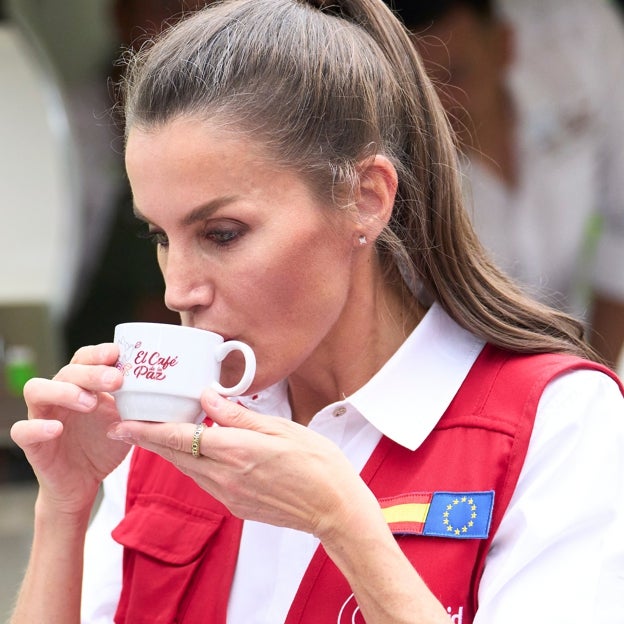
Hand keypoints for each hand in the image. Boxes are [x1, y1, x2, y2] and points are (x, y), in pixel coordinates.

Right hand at [10, 343, 129, 515]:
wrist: (85, 484)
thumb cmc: (104, 444)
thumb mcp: (125, 420)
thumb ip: (135, 402)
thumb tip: (160, 386)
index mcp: (82, 385)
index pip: (84, 358)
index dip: (98, 353)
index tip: (117, 353)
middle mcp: (59, 396)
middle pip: (67, 371)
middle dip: (91, 371)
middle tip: (115, 379)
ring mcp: (42, 417)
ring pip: (37, 390)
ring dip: (64, 391)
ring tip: (90, 402)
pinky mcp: (32, 444)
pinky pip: (23, 430)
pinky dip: (37, 427)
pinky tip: (57, 428)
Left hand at [107, 388, 375, 538]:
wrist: (334, 508)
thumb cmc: (317, 463)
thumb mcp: (283, 429)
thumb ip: (240, 415)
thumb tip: (208, 397)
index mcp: (237, 451)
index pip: (180, 438)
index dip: (147, 431)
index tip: (122, 424)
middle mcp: (226, 476)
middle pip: (176, 455)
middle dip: (149, 440)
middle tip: (128, 425)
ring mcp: (229, 495)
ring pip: (188, 469)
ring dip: (169, 452)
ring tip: (156, 434)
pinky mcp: (236, 506)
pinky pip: (205, 481)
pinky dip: (193, 464)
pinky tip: (198, 452)